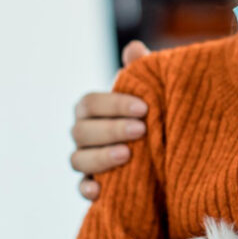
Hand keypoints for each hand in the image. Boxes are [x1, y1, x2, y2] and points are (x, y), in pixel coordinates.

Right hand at [70, 40, 152, 199]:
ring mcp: (84, 160)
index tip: (144, 108)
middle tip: (141, 130)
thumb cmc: (149, 115)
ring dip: (100, 157)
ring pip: (78, 159)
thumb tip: (134, 48)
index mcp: (91, 109)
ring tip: (128, 155)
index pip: (91, 103)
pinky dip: (86, 189)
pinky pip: (80, 188)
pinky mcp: (92, 185)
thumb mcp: (149, 93)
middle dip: (111, 129)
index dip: (114, 104)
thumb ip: (141, 72)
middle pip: (82, 131)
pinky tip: (101, 190)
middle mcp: (82, 134)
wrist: (159, 150)